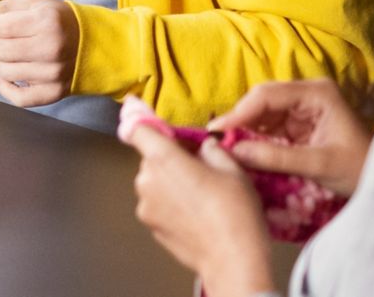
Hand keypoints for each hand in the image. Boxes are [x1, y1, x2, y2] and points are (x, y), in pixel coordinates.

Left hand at [0, 0, 76, 106]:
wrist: (91, 43)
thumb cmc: (59, 20)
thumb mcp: (34, 2)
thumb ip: (3, 7)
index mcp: (45, 22)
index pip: (0, 26)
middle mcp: (50, 49)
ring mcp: (52, 74)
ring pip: (4, 71)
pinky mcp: (53, 92)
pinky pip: (18, 98)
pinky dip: (5, 87)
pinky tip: (5, 74)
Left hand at [129, 124, 275, 296]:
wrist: (233, 260)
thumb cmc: (235, 215)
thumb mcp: (232, 170)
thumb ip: (212, 150)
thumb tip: (205, 146)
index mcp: (164, 159)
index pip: (138, 129)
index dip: (142, 120)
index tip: (142, 114)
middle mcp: (147, 181)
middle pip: (151, 158)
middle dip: (171, 158)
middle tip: (199, 167)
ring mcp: (145, 205)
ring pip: (154, 183)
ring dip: (171, 183)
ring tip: (202, 196)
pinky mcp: (150, 225)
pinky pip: (157, 204)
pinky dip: (171, 204)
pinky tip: (196, 212)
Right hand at [210, 78, 371, 195]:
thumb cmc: (360, 169)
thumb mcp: (320, 165)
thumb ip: (277, 157)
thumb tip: (235, 151)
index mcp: (317, 93)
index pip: (268, 95)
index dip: (240, 112)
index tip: (217, 131)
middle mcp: (307, 93)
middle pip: (260, 100)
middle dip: (240, 120)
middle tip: (218, 141)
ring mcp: (301, 107)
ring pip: (260, 113)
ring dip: (244, 130)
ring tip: (226, 147)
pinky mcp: (296, 124)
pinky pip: (266, 126)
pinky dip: (253, 138)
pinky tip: (242, 149)